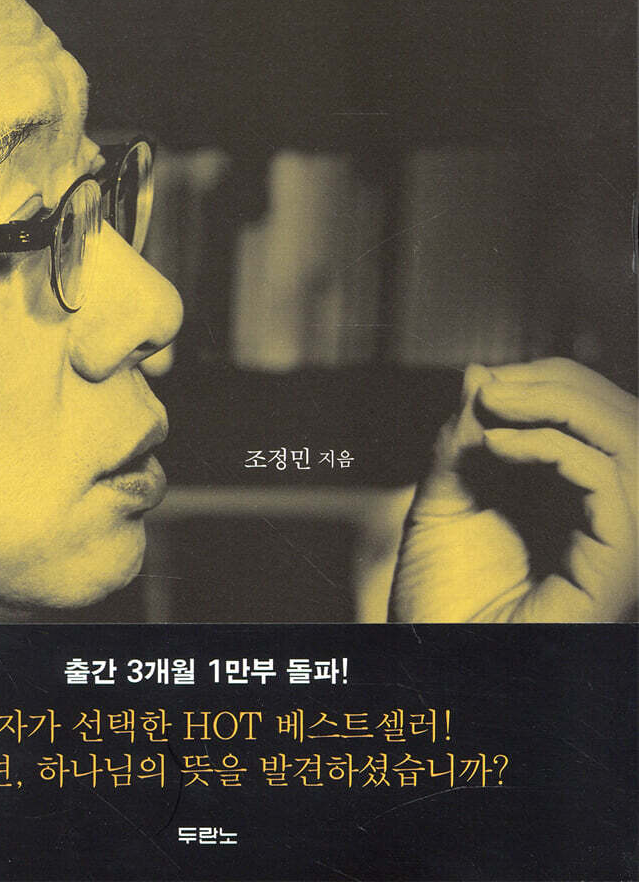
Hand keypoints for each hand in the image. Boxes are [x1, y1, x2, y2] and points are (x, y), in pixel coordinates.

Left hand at [389, 358, 636, 621]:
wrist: (424, 670)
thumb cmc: (435, 603)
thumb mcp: (442, 502)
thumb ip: (463, 442)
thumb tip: (481, 372)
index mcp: (574, 502)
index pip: (601, 418)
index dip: (554, 382)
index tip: (489, 380)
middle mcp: (603, 522)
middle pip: (628, 424)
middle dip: (562, 386)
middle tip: (493, 387)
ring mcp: (613, 548)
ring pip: (633, 448)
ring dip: (565, 408)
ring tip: (496, 407)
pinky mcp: (611, 574)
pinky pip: (613, 494)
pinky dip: (559, 452)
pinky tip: (500, 447)